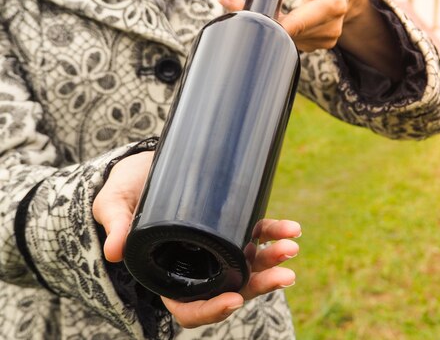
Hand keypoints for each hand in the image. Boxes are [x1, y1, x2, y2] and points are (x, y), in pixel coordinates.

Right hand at [92, 151, 300, 327]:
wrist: (145, 165)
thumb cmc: (124, 191)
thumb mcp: (112, 204)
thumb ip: (116, 225)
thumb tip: (115, 251)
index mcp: (167, 274)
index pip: (190, 307)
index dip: (211, 310)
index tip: (233, 300)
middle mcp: (197, 266)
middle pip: (230, 288)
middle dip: (258, 285)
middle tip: (283, 275)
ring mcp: (216, 247)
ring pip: (247, 265)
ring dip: (272, 260)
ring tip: (291, 247)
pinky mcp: (230, 225)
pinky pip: (254, 236)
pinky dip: (273, 234)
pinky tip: (291, 228)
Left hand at [219, 0, 402, 79]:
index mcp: (333, 4)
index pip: (301, 21)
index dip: (277, 24)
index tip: (252, 17)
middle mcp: (330, 27)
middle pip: (289, 31)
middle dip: (260, 18)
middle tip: (229, 0)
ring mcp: (323, 40)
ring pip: (286, 38)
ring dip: (265, 23)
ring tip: (245, 2)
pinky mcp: (315, 46)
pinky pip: (289, 41)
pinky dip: (275, 29)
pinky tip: (265, 16)